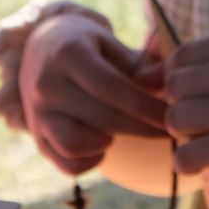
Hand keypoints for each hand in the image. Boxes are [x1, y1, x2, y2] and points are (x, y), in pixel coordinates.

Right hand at [17, 13, 168, 175]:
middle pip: (101, 118)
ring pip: (76, 144)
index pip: (112, 87)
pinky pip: (67, 164)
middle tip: (167, 129)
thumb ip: (141, 65)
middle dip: (141, 128)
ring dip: (107, 142)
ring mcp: (37, 114)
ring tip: (119, 127)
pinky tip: (102, 143)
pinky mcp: (37, 138)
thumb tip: (166, 83)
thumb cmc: (87, 47)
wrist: (39, 50)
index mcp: (68, 54)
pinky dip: (90, 160)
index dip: (146, 106)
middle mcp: (46, 84)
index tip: (171, 116)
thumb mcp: (111, 44)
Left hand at [162, 30, 208, 179]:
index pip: (180, 57)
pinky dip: (188, 164)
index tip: (195, 98)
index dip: (181, 81)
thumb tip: (185, 79)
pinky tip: (202, 165)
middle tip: (204, 124)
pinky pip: (187, 155)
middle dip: (182, 107)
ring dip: (185, 135)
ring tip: (208, 142)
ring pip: (174, 119)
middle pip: (172, 87)